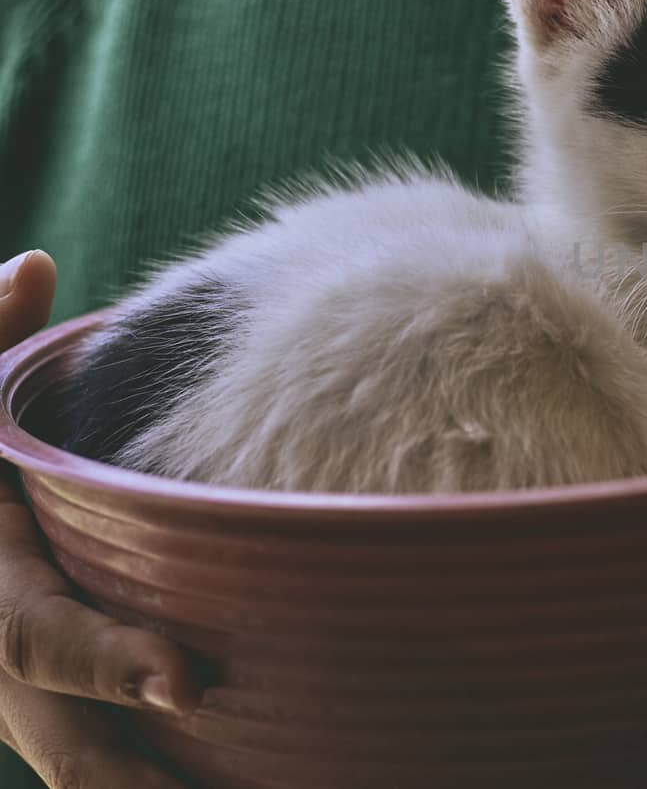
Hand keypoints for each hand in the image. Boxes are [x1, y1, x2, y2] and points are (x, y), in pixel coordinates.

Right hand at [0, 251, 199, 787]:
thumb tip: (32, 263)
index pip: (42, 639)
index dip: (109, 664)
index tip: (187, 683)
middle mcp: (6, 662)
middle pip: (70, 748)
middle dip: (140, 782)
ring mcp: (30, 707)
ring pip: (90, 776)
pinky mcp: (62, 719)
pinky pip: (109, 770)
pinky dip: (161, 788)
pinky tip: (267, 784)